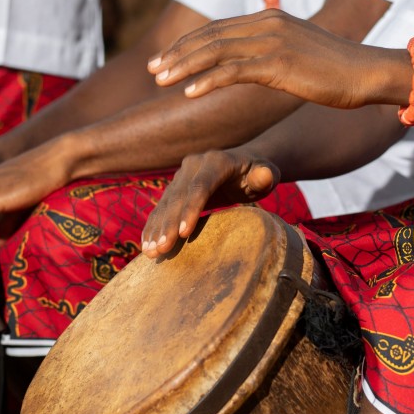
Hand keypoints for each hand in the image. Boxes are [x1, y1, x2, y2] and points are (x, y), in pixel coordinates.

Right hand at [141, 149, 278, 257]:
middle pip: (179, 197)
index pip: (201, 186)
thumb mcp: (266, 172)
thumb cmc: (258, 172)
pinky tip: (146, 244)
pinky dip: (153, 226)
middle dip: (168, 224)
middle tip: (161, 249)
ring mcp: (182, 176)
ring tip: (151, 252)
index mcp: (216, 161)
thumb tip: (265, 176)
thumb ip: (265, 175)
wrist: (243, 162)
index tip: (182, 233)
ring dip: (156, 228)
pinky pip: (162, 207)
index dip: (191, 209)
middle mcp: (194, 165)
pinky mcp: (176, 187)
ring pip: (166, 204)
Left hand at [147, 9, 371, 108]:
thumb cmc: (335, 71)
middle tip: (152, 69)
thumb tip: (248, 65)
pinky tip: (188, 93)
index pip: (218, 28)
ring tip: (160, 81)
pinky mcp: (279, 64)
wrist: (367, 73)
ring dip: (183, 67)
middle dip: (177, 53)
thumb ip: (270, 52)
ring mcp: (273, 42)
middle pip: (210, 36)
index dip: (187, 43)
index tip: (164, 58)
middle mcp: (267, 24)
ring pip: (215, 51)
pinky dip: (207, 81)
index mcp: (269, 18)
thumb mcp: (297, 53)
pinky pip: (233, 71)